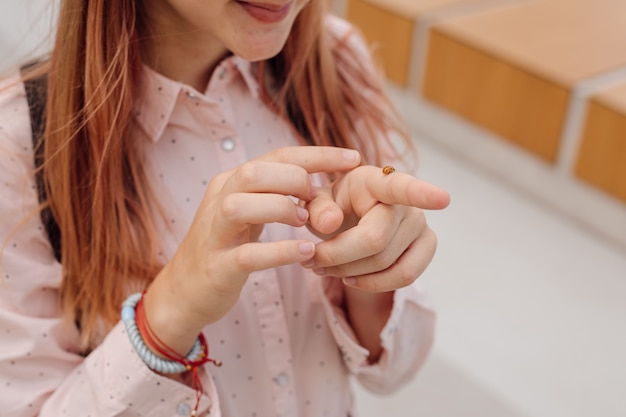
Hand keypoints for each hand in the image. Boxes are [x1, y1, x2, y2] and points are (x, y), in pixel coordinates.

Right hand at [143, 147, 360, 353]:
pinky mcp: (218, 267)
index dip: (318, 155)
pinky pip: (248, 255)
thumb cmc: (226, 248)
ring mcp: (215, 234)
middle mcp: (219, 200)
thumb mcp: (248, 214)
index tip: (354, 158)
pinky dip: (280, 251)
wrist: (185, 292)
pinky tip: (307, 251)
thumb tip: (319, 183)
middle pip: (253, 172)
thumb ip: (276, 195)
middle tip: (317, 199)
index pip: (277, 155)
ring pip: (240, 206)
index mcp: (230, 182)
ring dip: (280, 209)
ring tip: (304, 222)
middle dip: (295, 180)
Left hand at [302, 165, 449, 291]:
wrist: (350, 219)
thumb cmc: (333, 207)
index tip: (443, 199)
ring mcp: (421, 224)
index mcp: (377, 181)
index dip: (422, 193)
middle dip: (336, 256)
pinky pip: (404, 277)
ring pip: (385, 264)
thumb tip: (331, 223)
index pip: (400, 187)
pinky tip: (351, 279)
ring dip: (348, 273)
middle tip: (309, 260)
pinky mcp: (427, 246)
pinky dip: (372, 284)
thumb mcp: (314, 203)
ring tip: (322, 268)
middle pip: (374, 241)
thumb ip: (317, 208)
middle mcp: (405, 201)